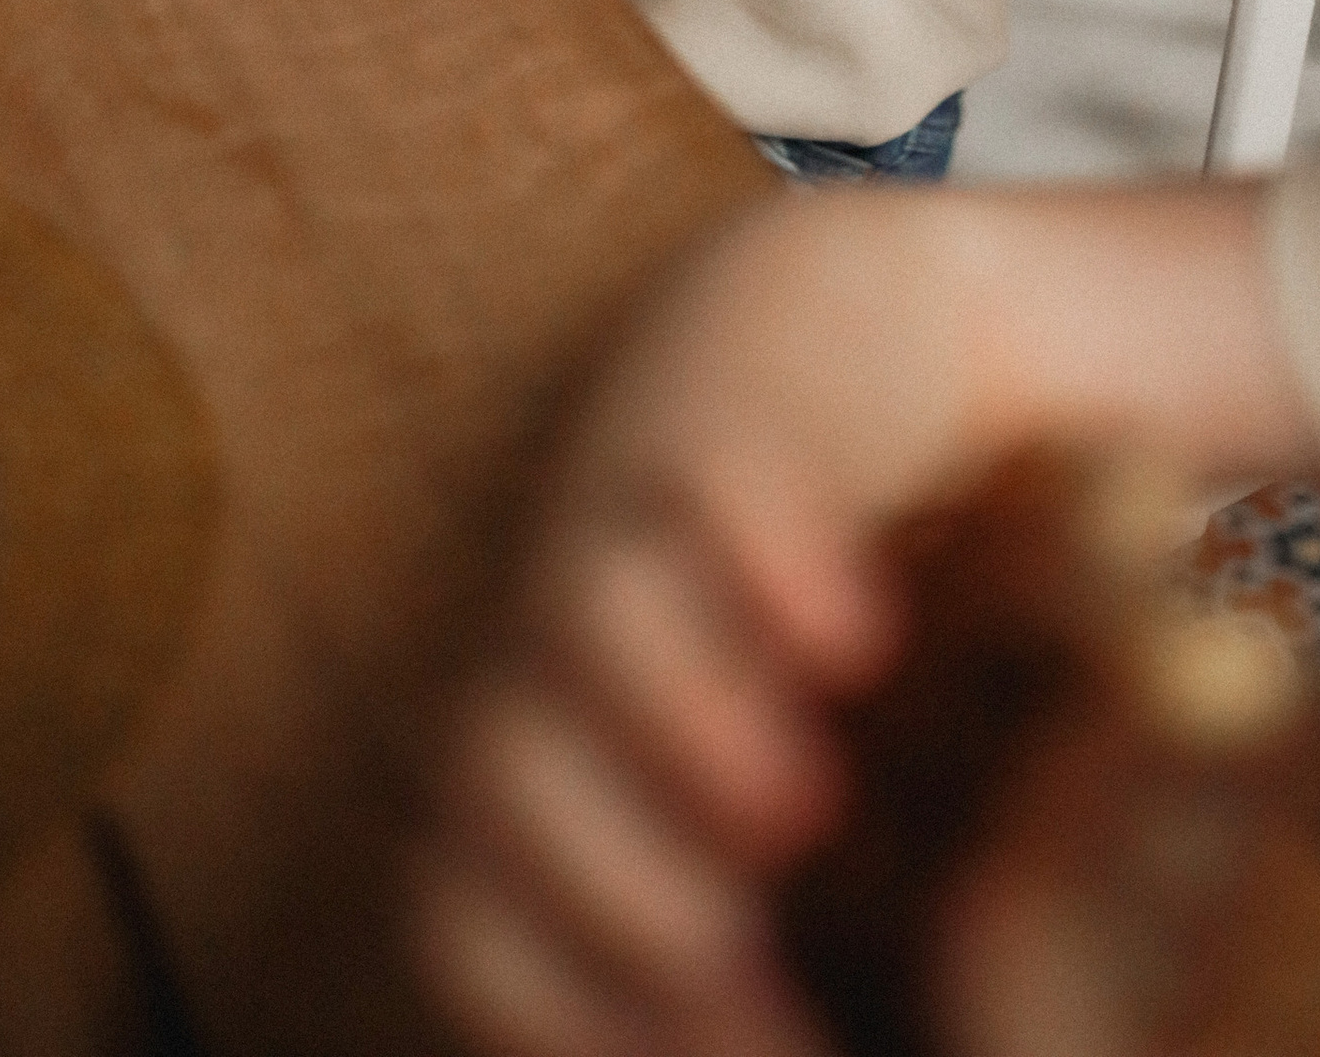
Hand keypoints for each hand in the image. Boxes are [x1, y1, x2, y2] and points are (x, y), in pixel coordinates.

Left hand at [412, 195, 974, 1056]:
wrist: (838, 334)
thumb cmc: (819, 627)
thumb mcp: (785, 802)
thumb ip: (774, 930)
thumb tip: (801, 1039)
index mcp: (555, 760)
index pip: (470, 914)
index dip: (560, 1012)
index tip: (751, 1045)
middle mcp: (564, 648)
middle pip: (493, 778)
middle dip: (609, 888)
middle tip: (740, 960)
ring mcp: (636, 512)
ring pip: (583, 615)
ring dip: (676, 723)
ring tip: (798, 810)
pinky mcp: (724, 402)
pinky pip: (706, 466)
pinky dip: (762, 553)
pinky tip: (849, 639)